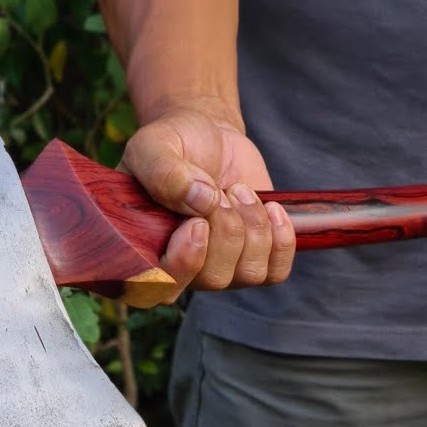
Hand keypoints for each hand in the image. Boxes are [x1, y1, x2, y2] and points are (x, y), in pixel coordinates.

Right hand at [119, 104, 294, 303]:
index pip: (158, 289)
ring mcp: (221, 268)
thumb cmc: (173, 144)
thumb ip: (164, 172)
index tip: (197, 224)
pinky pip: (276, 270)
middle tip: (220, 190)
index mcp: (144, 251)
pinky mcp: (256, 259)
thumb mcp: (154, 146)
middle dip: (226, 229)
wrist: (210, 137)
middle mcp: (182, 269)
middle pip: (212, 278)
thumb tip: (202, 201)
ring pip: (249, 273)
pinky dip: (281, 238)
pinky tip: (271, 207)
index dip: (183, 264)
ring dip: (253, 226)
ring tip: (240, 190)